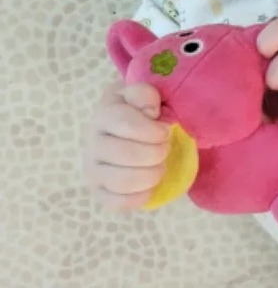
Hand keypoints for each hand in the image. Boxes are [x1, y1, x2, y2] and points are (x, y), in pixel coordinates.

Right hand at [83, 81, 170, 209]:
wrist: (123, 127)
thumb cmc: (139, 110)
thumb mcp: (142, 94)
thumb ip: (145, 94)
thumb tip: (150, 111)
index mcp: (103, 114)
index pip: (127, 124)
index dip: (154, 130)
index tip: (165, 130)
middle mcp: (91, 143)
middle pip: (127, 154)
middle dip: (157, 152)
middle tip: (165, 147)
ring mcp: (92, 169)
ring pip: (122, 181)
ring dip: (151, 174)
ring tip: (160, 166)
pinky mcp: (98, 192)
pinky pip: (117, 203)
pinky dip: (141, 196)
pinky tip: (150, 185)